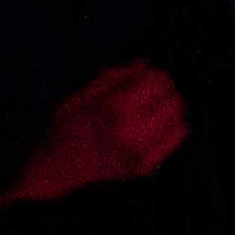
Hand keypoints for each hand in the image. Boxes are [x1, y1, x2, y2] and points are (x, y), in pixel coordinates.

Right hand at [0, 62, 188, 207]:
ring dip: (169, 109)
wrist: (57, 170)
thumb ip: (115, 77)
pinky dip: (172, 127)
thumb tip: (145, 64)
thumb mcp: (81, 95)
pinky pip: (175, 140)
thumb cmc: (65, 127)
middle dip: (164, 91)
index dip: (153, 74)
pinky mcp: (144, 168)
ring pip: (178, 119)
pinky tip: (157, 126)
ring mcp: (141, 154)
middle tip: (148, 92)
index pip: (158, 81)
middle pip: (173, 99)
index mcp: (116, 110)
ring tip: (152, 109)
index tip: (142, 77)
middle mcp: (133, 133)